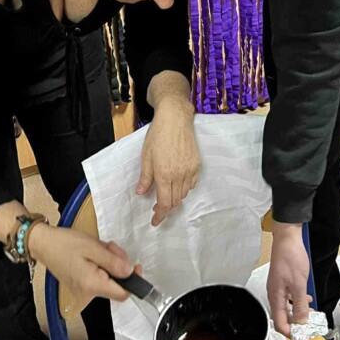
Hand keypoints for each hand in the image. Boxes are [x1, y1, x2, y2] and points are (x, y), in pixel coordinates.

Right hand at [28, 224, 141, 307]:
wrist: (43, 243)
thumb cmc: (66, 243)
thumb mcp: (93, 247)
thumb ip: (113, 261)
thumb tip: (130, 272)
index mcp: (91, 285)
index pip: (122, 294)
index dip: (134, 281)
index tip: (136, 265)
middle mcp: (88, 293)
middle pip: (116, 284)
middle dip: (119, 264)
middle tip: (110, 247)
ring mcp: (83, 291)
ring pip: (109, 279)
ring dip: (110, 262)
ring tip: (100, 247)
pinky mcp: (81, 286)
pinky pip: (99, 277)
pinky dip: (102, 265)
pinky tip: (94, 253)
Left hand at [137, 95, 199, 225]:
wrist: (175, 119)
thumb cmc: (158, 135)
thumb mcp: (146, 156)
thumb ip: (145, 177)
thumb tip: (142, 193)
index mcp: (164, 174)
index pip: (164, 203)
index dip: (160, 215)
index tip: (155, 221)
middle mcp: (179, 175)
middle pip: (175, 201)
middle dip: (166, 208)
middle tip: (156, 209)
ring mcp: (190, 170)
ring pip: (184, 193)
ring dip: (175, 198)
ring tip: (166, 194)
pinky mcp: (197, 164)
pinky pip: (191, 183)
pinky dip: (184, 188)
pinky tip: (177, 183)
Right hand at [267, 223, 309, 336]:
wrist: (288, 238)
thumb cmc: (291, 258)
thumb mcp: (299, 284)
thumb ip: (299, 305)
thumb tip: (300, 322)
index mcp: (275, 296)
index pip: (279, 323)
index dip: (290, 332)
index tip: (302, 336)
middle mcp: (275, 294)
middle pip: (283, 316)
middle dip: (296, 323)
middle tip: (309, 326)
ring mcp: (279, 287)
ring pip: (287, 307)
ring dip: (299, 312)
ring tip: (311, 314)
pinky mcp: (284, 281)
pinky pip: (290, 297)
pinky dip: (299, 301)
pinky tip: (307, 300)